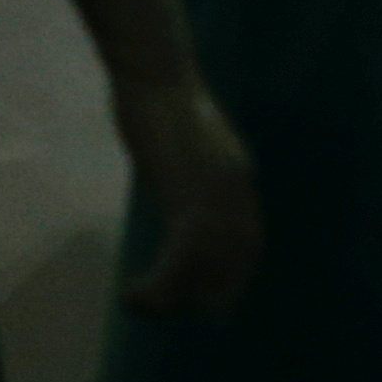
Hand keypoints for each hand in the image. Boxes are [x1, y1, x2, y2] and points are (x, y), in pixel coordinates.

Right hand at [116, 74, 263, 318]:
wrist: (154, 70)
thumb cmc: (155, 95)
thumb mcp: (179, 142)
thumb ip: (185, 170)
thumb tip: (174, 188)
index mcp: (236, 173)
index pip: (249, 235)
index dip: (235, 269)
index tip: (215, 295)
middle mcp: (236, 187)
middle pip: (240, 256)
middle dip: (216, 291)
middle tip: (180, 311)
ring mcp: (217, 194)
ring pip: (207, 268)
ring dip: (175, 298)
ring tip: (142, 305)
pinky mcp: (189, 198)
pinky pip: (181, 262)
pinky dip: (159, 288)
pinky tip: (132, 294)